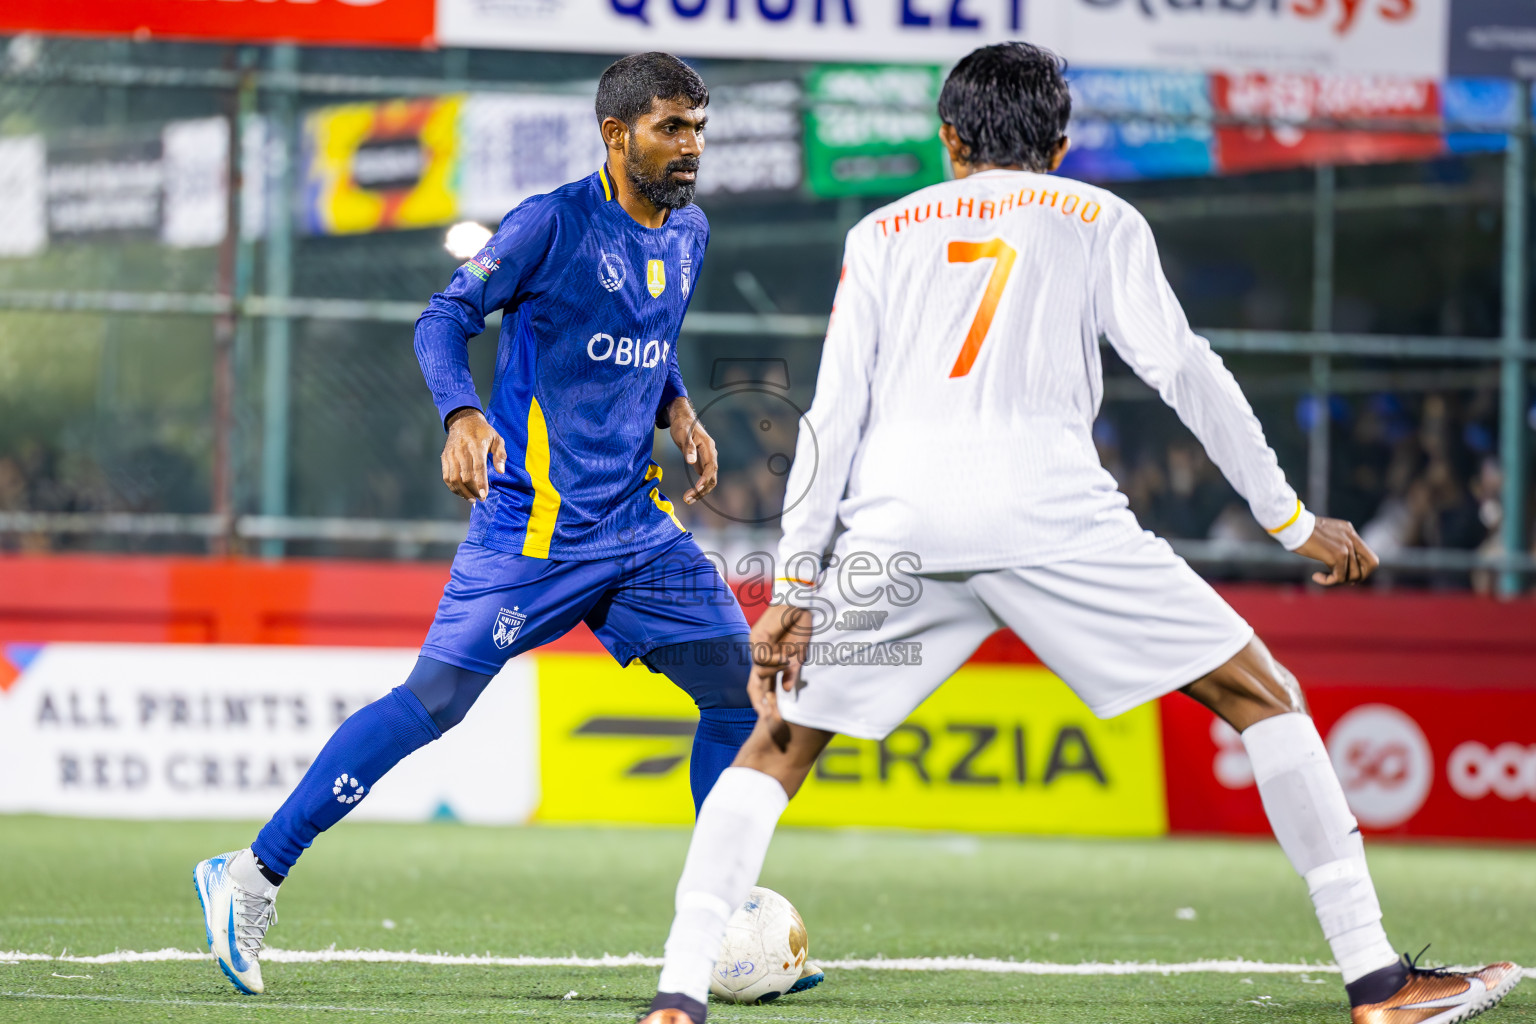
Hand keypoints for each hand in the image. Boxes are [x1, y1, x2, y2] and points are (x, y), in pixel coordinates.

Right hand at [441, 407, 506, 502]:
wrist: (463, 421)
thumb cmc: (483, 432)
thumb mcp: (497, 439)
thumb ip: (500, 455)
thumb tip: (501, 471)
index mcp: (476, 445)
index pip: (478, 468)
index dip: (480, 483)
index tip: (484, 495)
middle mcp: (462, 451)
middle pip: (465, 476)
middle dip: (473, 490)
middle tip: (481, 499)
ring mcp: (451, 454)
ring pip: (454, 478)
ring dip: (462, 492)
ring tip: (472, 499)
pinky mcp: (445, 457)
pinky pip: (446, 476)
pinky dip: (453, 487)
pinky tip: (462, 493)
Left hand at [667, 398, 717, 504]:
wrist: (684, 420)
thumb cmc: (682, 426)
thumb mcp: (682, 434)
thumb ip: (688, 447)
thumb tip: (691, 462)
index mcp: (709, 447)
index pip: (710, 467)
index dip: (705, 479)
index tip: (697, 488)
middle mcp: (711, 455)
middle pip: (712, 477)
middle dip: (702, 490)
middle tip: (687, 499)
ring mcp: (708, 460)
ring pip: (710, 480)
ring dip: (701, 491)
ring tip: (687, 500)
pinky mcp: (703, 463)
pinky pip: (705, 478)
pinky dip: (699, 488)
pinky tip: (690, 494)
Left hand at [747, 602, 813, 750]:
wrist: (799, 602)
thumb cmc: (801, 627)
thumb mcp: (798, 654)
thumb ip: (791, 671)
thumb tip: (786, 690)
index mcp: (771, 662)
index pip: (764, 686)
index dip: (767, 703)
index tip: (775, 719)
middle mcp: (760, 655)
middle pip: (754, 683)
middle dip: (760, 702)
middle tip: (769, 717)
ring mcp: (756, 646)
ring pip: (759, 670)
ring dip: (774, 671)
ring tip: (786, 662)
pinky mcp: (756, 636)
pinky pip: (761, 656)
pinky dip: (773, 660)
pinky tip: (783, 657)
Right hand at [1294, 516, 1378, 585]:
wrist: (1292, 525)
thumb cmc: (1299, 530)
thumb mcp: (1323, 534)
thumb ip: (1333, 544)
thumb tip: (1337, 564)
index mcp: (1349, 531)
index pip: (1368, 555)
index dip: (1361, 568)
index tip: (1346, 572)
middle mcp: (1352, 537)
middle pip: (1371, 565)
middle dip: (1357, 576)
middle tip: (1339, 578)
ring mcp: (1347, 546)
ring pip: (1355, 574)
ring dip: (1340, 580)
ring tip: (1323, 576)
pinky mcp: (1338, 554)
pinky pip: (1340, 577)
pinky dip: (1328, 581)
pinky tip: (1315, 576)